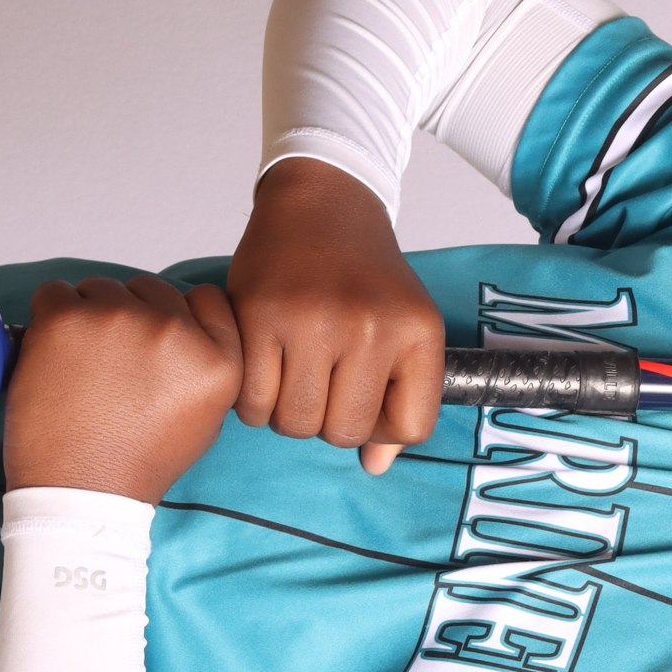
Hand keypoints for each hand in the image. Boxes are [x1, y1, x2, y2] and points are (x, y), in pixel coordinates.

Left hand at [3, 274, 243, 503]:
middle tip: (110, 362)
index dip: (177, 315)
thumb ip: (203, 366)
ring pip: (100, 288)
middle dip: (130, 315)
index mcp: (219, 360)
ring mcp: (120, 320)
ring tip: (80, 366)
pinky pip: (55, 293)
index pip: (206, 298)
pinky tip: (53, 357)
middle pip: (150, 289)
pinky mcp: (68, 318)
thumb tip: (182, 327)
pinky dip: (49, 318)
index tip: (156, 341)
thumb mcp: (205, 420)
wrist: (81, 493)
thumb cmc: (137, 461)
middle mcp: (176, 332)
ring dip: (88, 316)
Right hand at [227, 157, 443, 473]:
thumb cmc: (363, 275)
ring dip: (286, 412)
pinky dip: (252, 398)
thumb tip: (376, 467)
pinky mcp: (260, 314)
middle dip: (326, 419)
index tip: (363, 396)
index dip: (382, 425)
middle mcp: (372, 326)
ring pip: (294, 424)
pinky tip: (262, 366)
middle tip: (319, 381)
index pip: (411, 428)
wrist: (320, 203)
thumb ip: (401, 399)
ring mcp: (314, 320)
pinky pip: (252, 400)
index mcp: (419, 332)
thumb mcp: (405, 328)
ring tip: (289, 373)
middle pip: (343, 432)